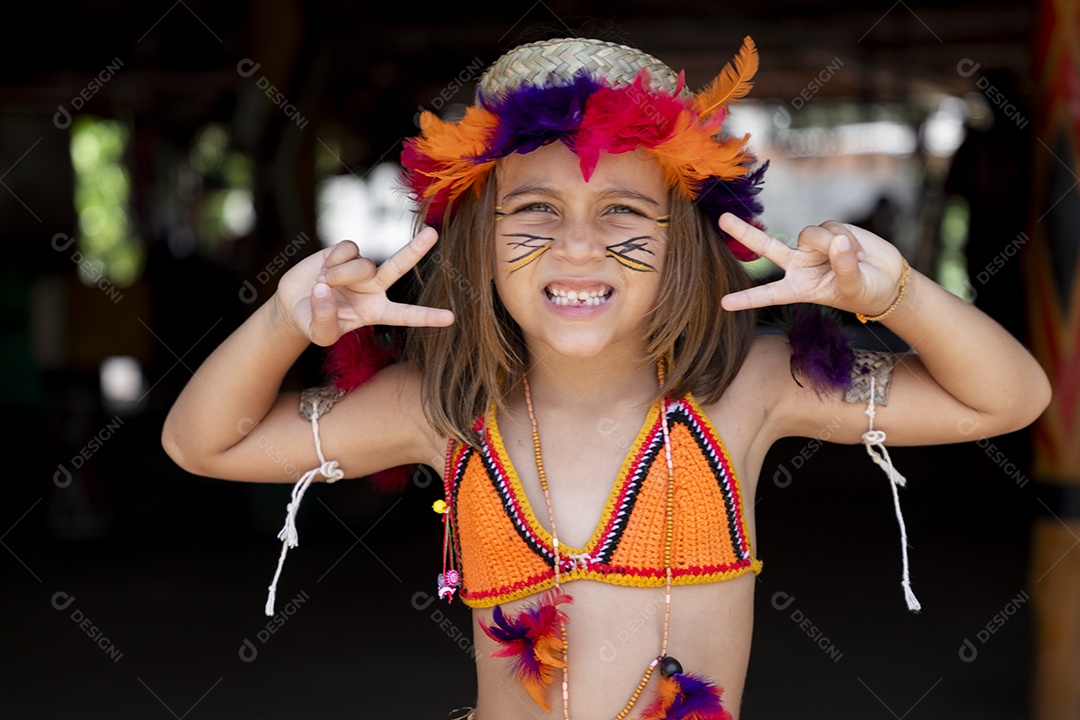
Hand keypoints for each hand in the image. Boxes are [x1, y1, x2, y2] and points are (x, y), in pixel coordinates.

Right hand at [275, 226, 454, 345]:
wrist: (294, 302)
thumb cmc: (312, 322)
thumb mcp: (319, 333)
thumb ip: (325, 319)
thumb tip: (325, 291)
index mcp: (376, 311)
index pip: (405, 315)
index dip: (427, 317)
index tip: (450, 319)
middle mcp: (374, 287)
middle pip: (399, 266)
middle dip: (415, 249)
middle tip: (433, 233)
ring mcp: (361, 267)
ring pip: (362, 264)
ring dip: (340, 276)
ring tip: (324, 285)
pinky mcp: (345, 251)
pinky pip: (346, 250)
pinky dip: (332, 262)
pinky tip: (323, 269)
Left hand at [719, 214, 906, 315]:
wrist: (886, 278)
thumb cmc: (866, 292)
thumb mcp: (853, 287)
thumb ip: (843, 266)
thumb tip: (835, 241)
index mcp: (799, 288)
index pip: (769, 294)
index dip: (747, 299)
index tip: (724, 304)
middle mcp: (799, 265)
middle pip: (766, 247)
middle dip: (745, 233)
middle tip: (722, 220)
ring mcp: (811, 246)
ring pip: (810, 234)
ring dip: (831, 243)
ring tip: (854, 257)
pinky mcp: (827, 231)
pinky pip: (829, 226)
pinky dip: (846, 236)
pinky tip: (858, 249)